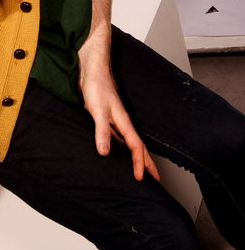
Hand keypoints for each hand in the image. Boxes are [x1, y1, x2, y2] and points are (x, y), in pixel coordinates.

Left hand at [79, 56, 160, 181]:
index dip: (139, 163)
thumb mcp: (97, 110)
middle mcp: (123, 122)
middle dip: (148, 162)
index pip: (136, 147)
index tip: (141, 178)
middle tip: (156, 179)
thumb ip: (101, 131)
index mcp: (124, 122)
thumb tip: (105, 152)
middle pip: (139, 146)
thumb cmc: (97, 86)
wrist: (93, 71)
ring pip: (131, 142)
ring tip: (143, 168)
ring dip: (138, 156)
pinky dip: (125, 147)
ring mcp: (116, 120)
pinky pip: (121, 137)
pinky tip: (120, 150)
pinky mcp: (108, 117)